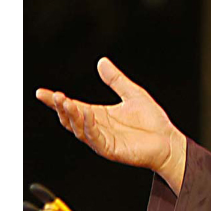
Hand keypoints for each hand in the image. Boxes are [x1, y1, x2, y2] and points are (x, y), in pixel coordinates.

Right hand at [35, 58, 186, 192]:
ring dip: (71, 115)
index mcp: (99, 115)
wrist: (169, 141)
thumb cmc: (153, 122)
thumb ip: (116, 80)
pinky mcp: (111, 149)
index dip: (56, 100)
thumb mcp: (133, 94)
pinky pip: (95, 138)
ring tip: (66, 102)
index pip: (73, 106)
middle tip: (54, 96)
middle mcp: (97, 127)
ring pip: (79, 128)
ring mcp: (103, 139)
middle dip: (60, 107)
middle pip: (71, 118)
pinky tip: (86, 115)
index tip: (42, 92)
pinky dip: (88, 127)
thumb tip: (102, 62)